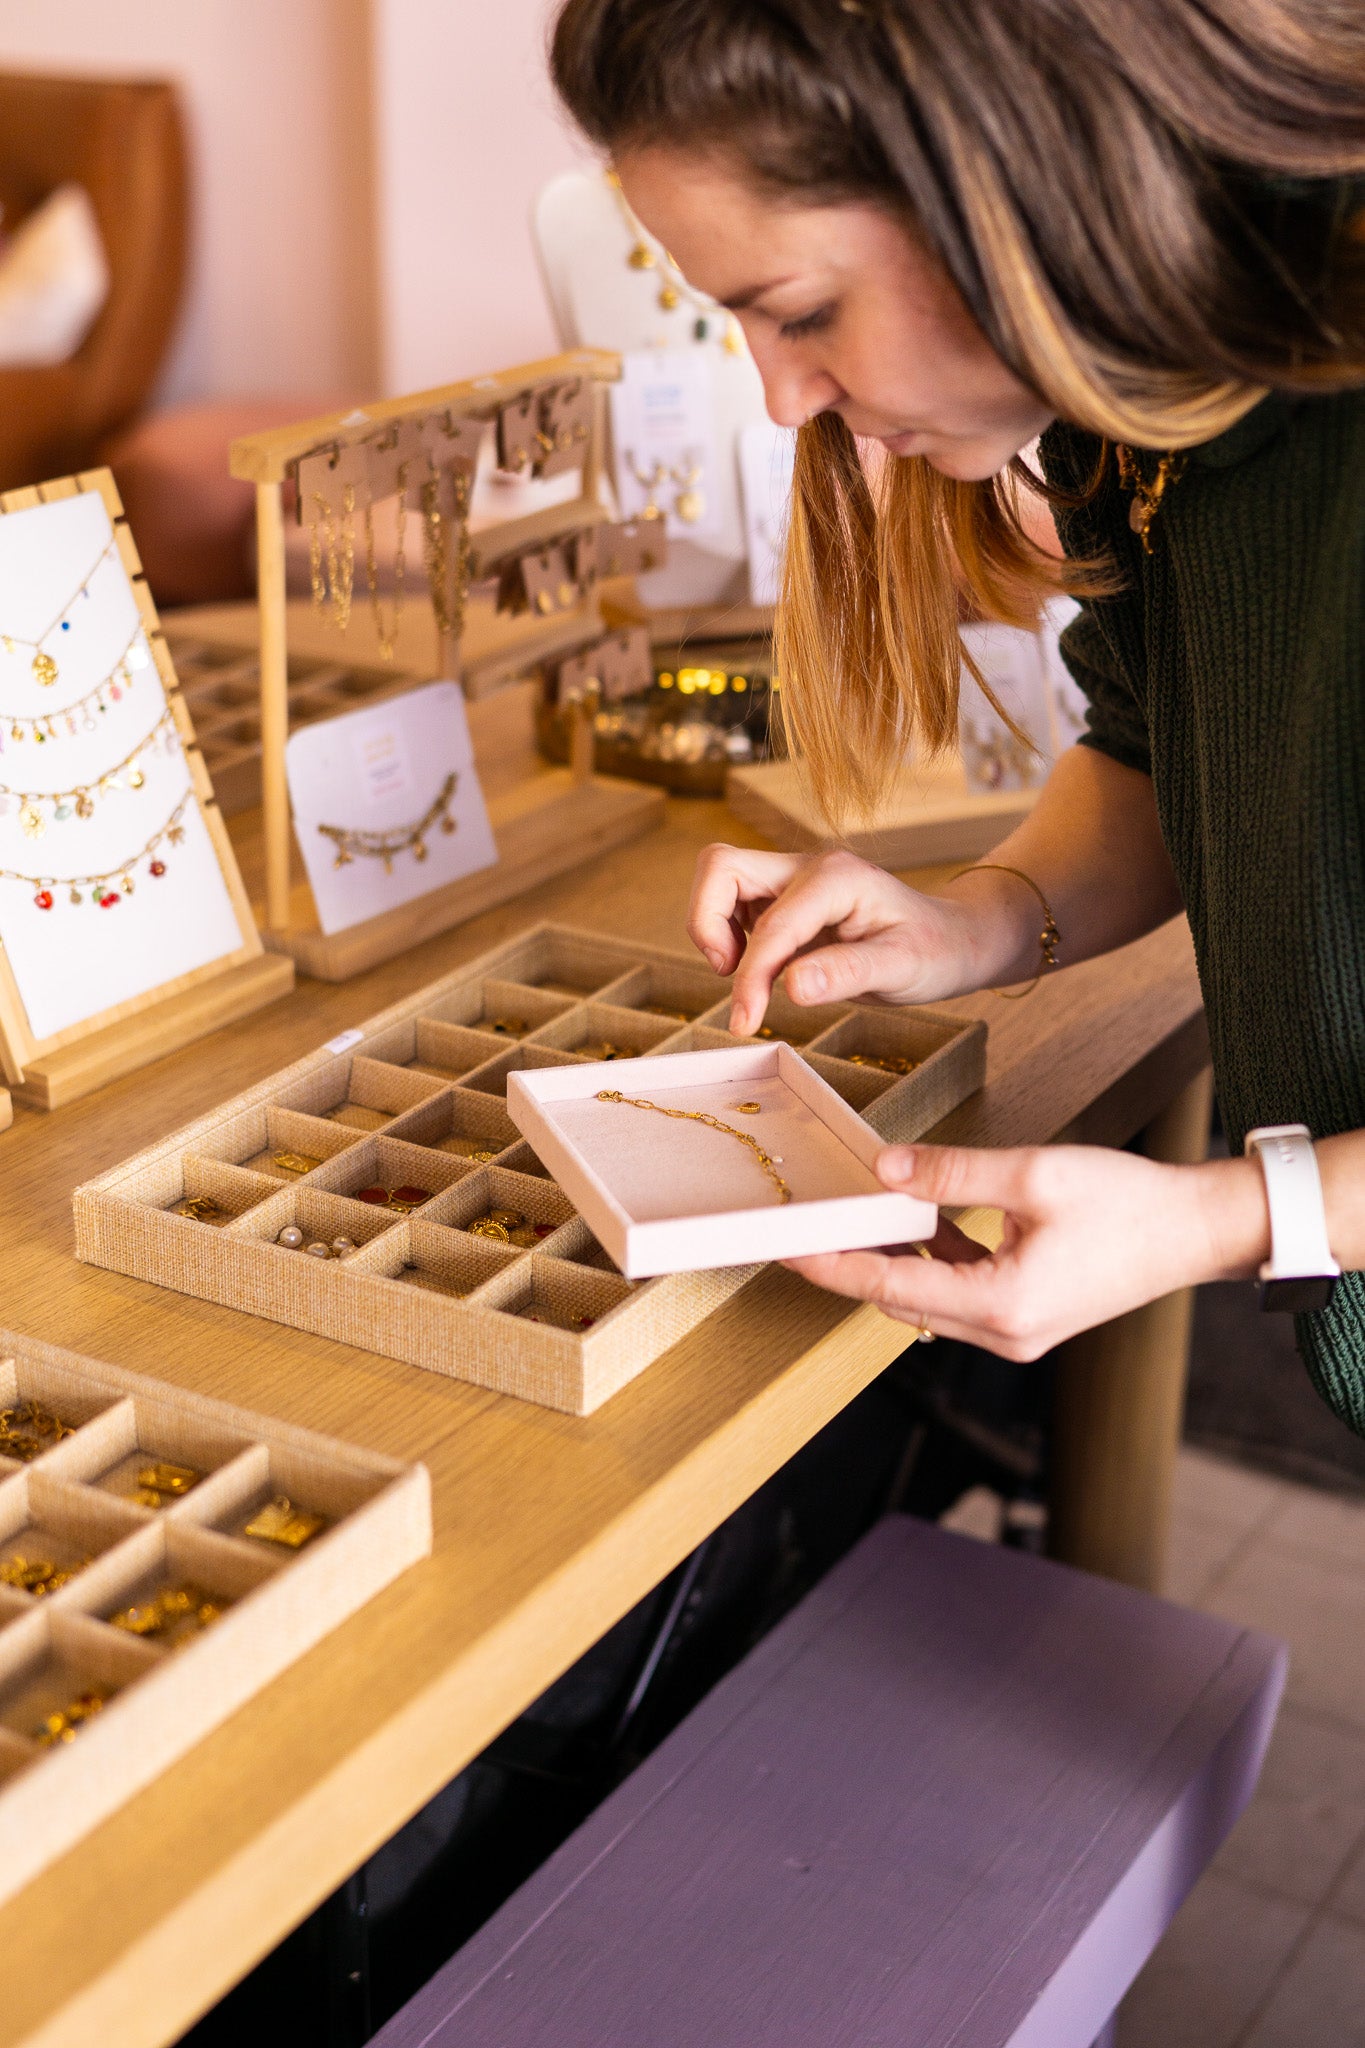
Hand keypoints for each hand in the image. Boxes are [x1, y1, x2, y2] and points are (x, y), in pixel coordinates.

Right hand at [687, 845, 1013, 1035]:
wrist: (950, 940)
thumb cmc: (934, 951)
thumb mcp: (901, 969)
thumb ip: (846, 974)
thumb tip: (791, 986)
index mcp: (836, 878)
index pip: (768, 927)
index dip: (749, 977)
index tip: (744, 1022)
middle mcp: (807, 867)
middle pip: (720, 867)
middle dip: (706, 923)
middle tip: (728, 975)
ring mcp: (793, 878)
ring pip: (719, 881)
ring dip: (715, 928)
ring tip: (747, 976)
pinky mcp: (785, 898)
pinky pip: (734, 904)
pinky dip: (730, 936)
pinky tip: (763, 970)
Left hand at [785, 1140, 1270, 1359]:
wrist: (1197, 1230)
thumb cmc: (1129, 1202)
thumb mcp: (1033, 1173)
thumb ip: (951, 1172)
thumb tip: (884, 1170)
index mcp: (1001, 1304)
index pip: (889, 1286)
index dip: (832, 1265)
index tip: (786, 1246)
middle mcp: (1004, 1333)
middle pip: (900, 1299)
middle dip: (852, 1262)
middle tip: (807, 1224)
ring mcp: (1017, 1332)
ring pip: (928, 1298)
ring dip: (894, 1259)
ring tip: (854, 1216)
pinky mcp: (1027, 1318)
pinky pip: (960, 1293)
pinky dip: (934, 1261)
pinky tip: (922, 1219)